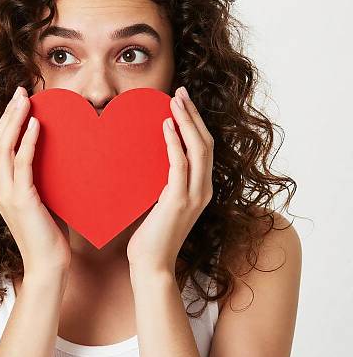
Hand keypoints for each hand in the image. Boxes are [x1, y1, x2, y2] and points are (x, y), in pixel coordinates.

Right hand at [0, 86, 70, 276]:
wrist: (49, 266)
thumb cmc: (49, 234)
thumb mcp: (43, 200)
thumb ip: (40, 180)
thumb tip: (55, 157)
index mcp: (2, 187)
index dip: (7, 122)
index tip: (19, 101)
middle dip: (8, 113)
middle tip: (20, 90)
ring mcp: (6, 194)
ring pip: (4, 147)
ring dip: (15, 120)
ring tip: (25, 98)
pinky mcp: (20, 199)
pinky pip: (22, 163)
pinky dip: (28, 140)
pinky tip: (37, 123)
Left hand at [126, 86, 213, 273]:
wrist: (152, 264)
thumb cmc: (152, 234)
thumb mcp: (162, 200)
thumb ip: (164, 180)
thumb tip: (151, 155)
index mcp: (201, 188)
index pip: (204, 147)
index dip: (196, 122)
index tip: (183, 101)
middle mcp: (203, 189)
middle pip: (206, 142)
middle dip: (193, 114)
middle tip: (181, 91)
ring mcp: (194, 196)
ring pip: (198, 149)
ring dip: (187, 121)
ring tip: (175, 100)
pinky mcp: (179, 201)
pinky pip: (179, 164)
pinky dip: (174, 142)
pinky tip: (166, 125)